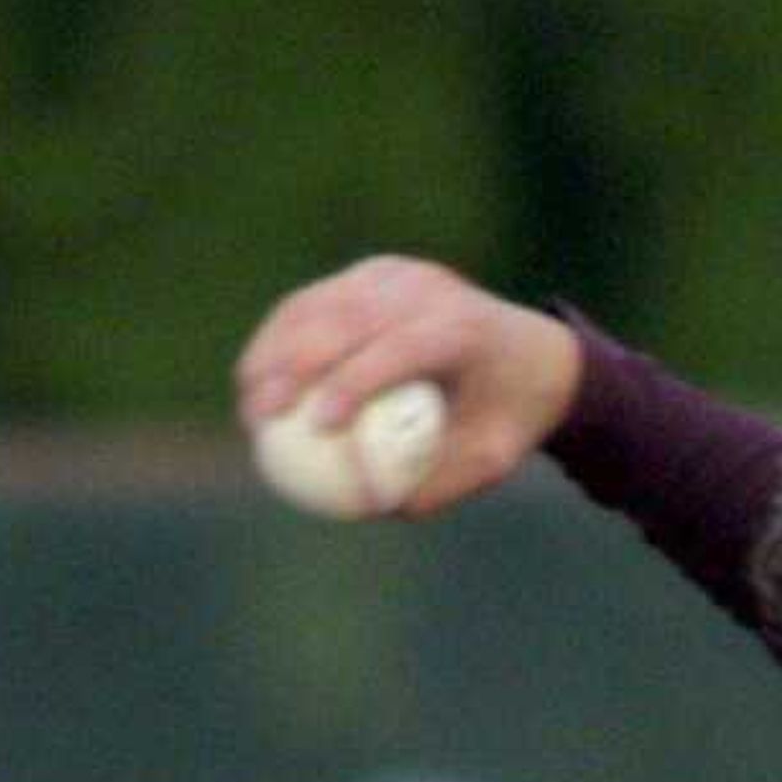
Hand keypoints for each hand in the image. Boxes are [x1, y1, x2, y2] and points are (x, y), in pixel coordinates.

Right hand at [233, 256, 583, 517]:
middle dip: (292, 366)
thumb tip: (370, 506)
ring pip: (317, 305)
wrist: (534, 352)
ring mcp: (393, 275)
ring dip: (272, 351)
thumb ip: (439, 483)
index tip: (316, 426)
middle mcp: (424, 290)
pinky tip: (255, 381)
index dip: (351, 383)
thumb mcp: (492, 460)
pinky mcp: (370, 276)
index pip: (397, 349)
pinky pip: (313, 304)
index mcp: (461, 328)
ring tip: (246, 404)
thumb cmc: (510, 416)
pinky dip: (279, 339)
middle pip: (343, 319)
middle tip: (261, 418)